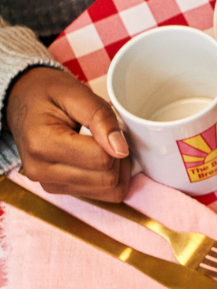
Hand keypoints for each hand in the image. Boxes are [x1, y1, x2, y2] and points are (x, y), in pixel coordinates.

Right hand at [4, 66, 130, 200]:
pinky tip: (99, 160)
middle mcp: (41, 170)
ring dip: (117, 170)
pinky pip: (101, 195)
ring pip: (108, 192)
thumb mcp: (76, 93)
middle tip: (109, 137)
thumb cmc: (48, 93)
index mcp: (42, 144)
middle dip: (119, 158)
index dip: (116, 142)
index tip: (108, 127)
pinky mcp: (57, 189)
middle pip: (107, 180)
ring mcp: (48, 184)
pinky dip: (110, 179)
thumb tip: (121, 150)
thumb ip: (101, 118)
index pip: (101, 159)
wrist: (23, 101)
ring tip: (103, 147)